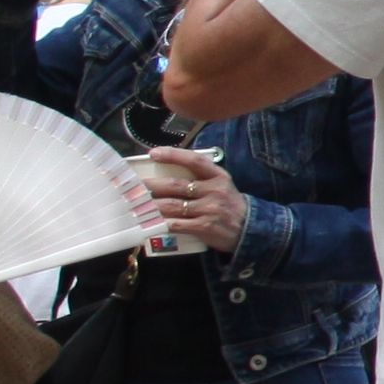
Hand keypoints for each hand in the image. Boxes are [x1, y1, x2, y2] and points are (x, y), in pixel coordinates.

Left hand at [130, 146, 246, 254]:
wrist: (250, 229)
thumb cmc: (229, 205)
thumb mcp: (222, 185)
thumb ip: (200, 179)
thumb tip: (167, 176)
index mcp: (218, 176)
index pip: (194, 161)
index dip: (173, 155)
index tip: (153, 153)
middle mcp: (213, 191)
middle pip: (175, 185)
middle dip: (151, 185)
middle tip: (133, 184)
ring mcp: (209, 209)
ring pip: (172, 205)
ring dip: (150, 205)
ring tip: (135, 203)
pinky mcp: (204, 227)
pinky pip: (176, 224)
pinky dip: (160, 223)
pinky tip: (148, 222)